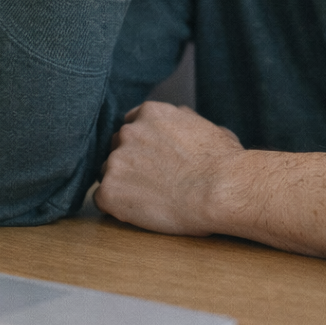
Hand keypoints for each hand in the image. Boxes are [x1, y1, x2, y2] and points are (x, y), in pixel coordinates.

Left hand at [94, 101, 242, 234]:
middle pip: (117, 148)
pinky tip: (139, 212)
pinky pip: (102, 199)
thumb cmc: (223, 162)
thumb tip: (182, 117)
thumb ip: (184, 120)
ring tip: (150, 200)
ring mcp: (116, 160)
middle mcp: (128, 132)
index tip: (152, 161)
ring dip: (123, 185)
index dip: (141, 146)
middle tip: (153, 183)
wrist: (220, 190)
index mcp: (150, 113)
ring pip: (108, 173)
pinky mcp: (109, 190)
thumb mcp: (207, 126)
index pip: (132, 125)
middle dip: (130, 164)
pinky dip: (116, 207)